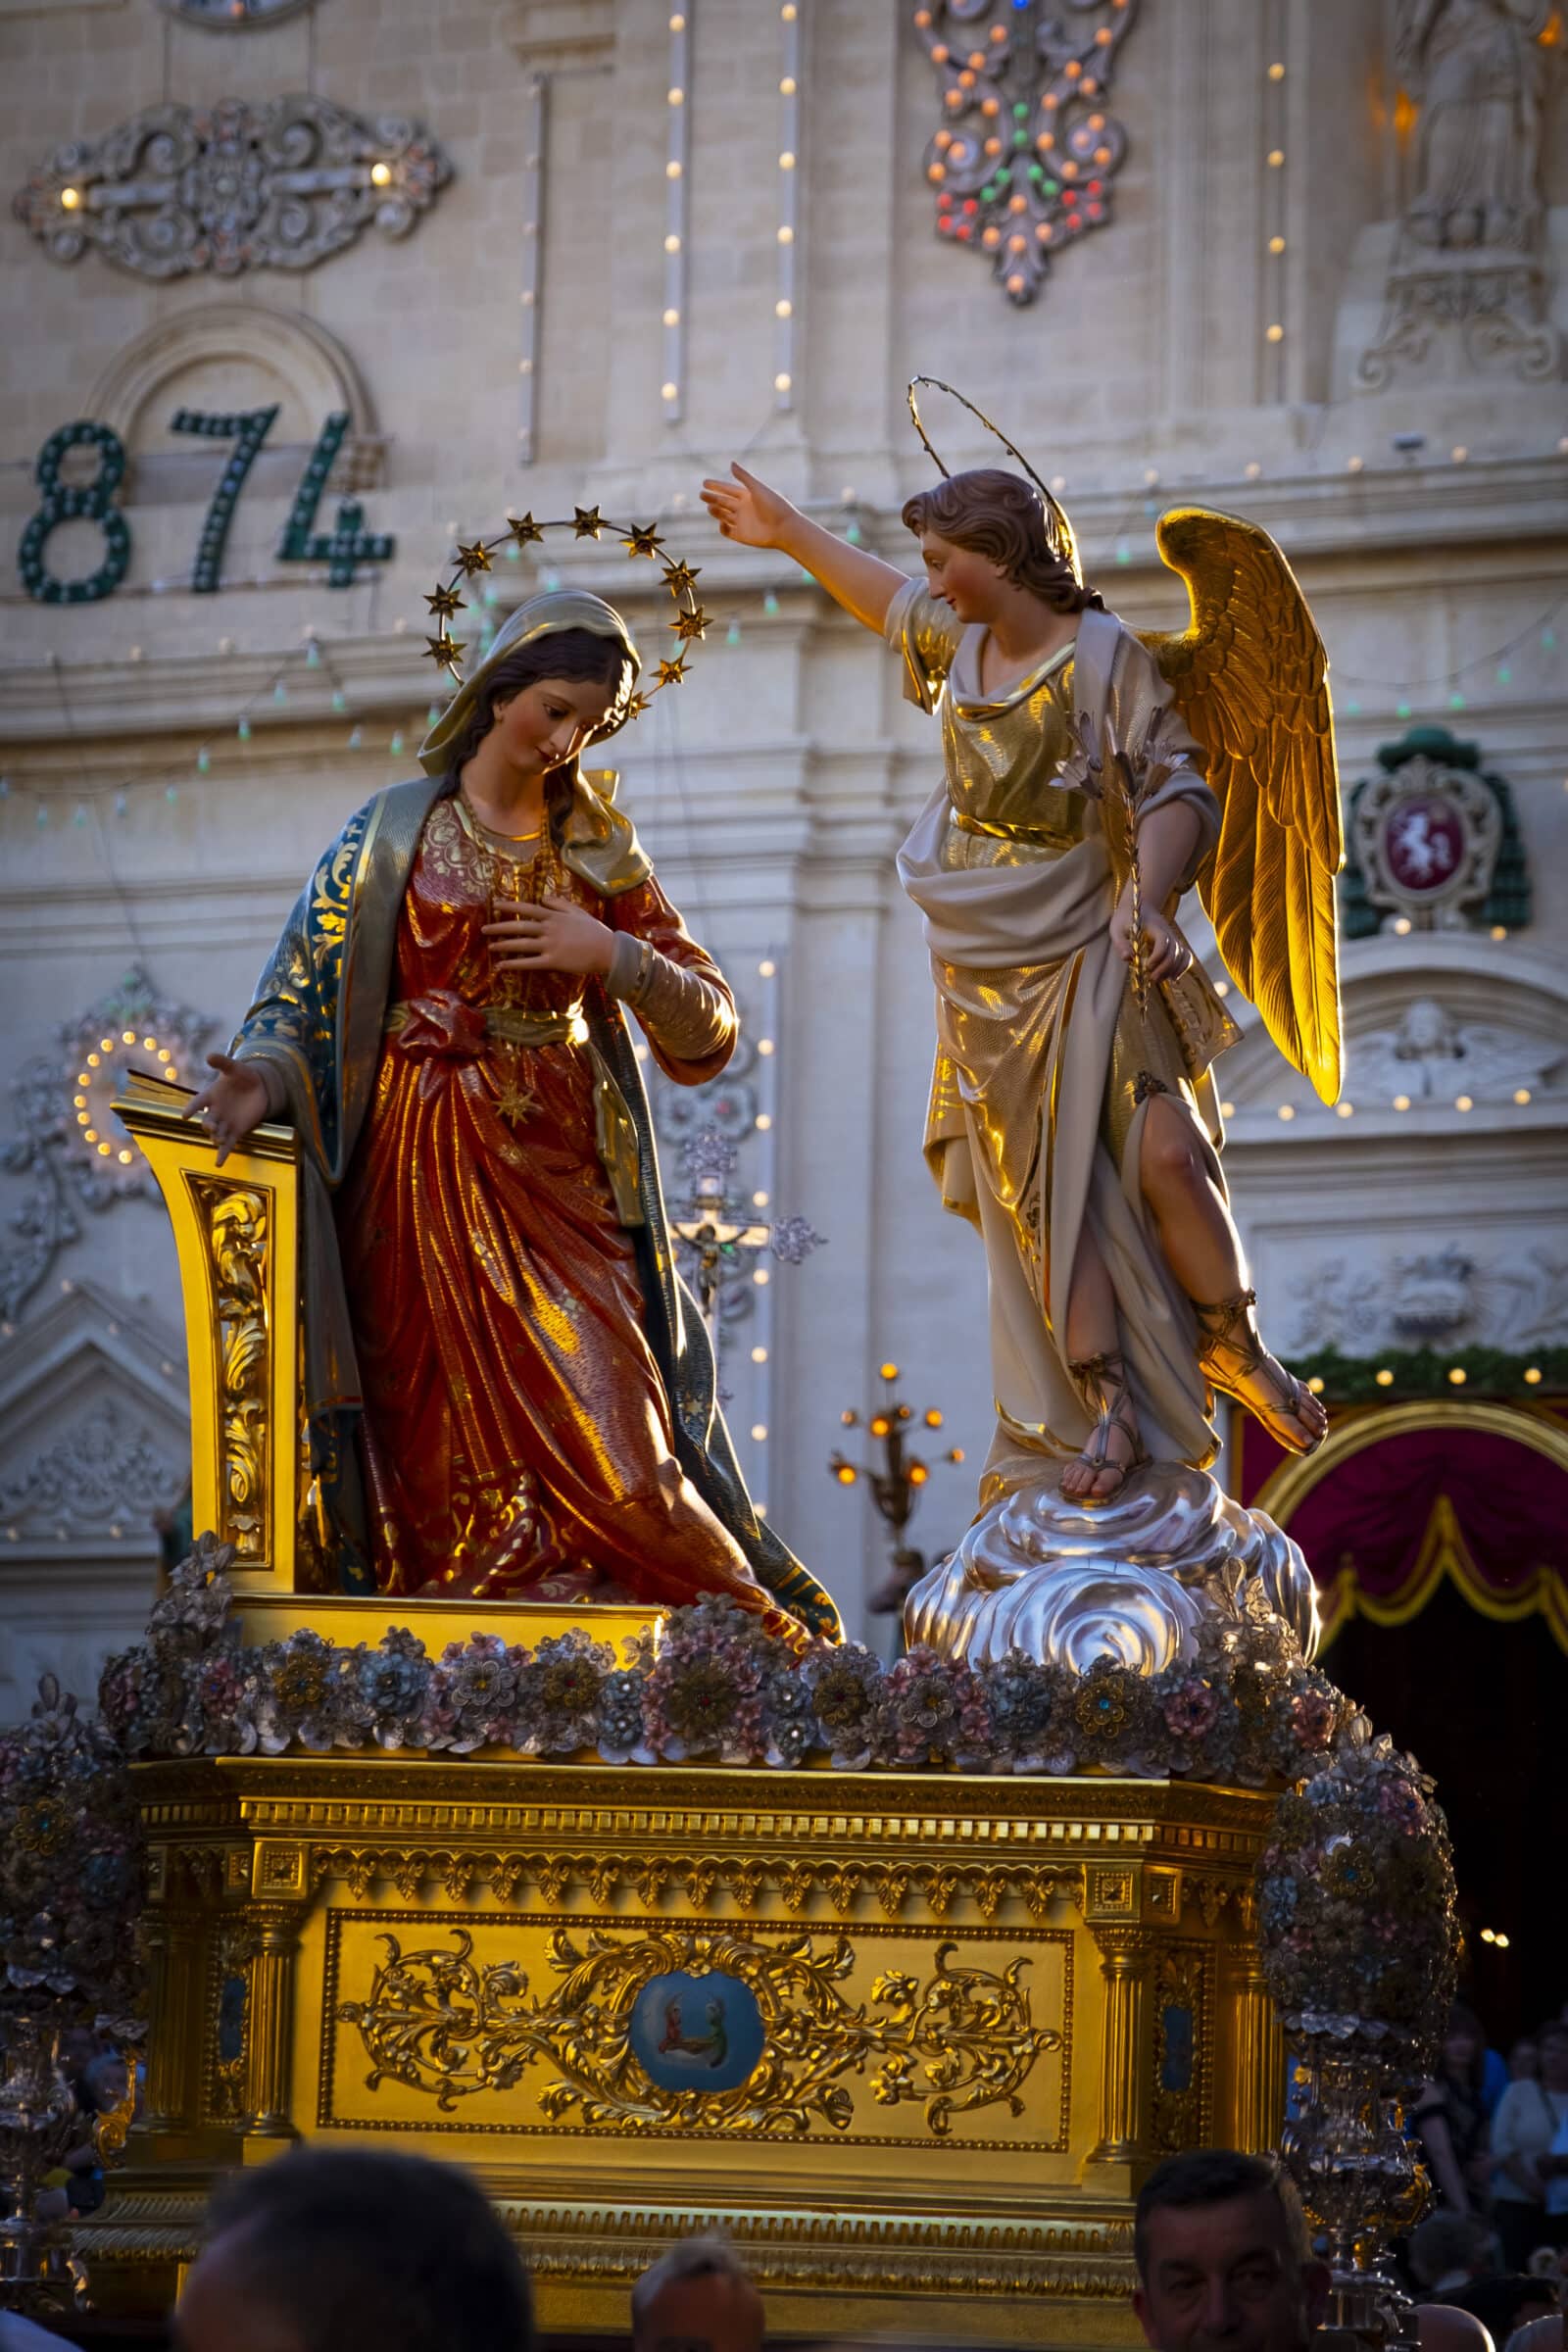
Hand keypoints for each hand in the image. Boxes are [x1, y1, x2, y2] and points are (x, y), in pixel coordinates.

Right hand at [182, 1051, 270, 1166]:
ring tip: (218, 1139)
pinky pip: (228, 1145)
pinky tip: (219, 1164)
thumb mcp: (235, 1068)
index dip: (192, 1108)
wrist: (260, 1088)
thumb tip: (209, 1055)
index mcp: (210, 1095)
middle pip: (207, 1121)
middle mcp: (214, 1111)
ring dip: (216, 1137)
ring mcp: (224, 1123)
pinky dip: (223, 1154)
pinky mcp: (236, 1132)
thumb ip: (223, 1063)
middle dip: (208, 1125)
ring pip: (217, 1133)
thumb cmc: (243, 1076)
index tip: (185, 1115)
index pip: (197, 1102)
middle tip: (210, 1127)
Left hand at [484, 892, 613, 977]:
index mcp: (554, 916)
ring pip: (521, 944)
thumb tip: (543, 899)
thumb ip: (559, 904)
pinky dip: (513, 964)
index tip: (495, 905)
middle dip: (499, 927)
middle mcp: (549, 929)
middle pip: (519, 926)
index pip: (527, 908)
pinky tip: (501, 966)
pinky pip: (529, 963)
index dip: (510, 906)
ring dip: (503, 945)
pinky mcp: (553, 961)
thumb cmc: (595, 931)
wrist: (608, 950)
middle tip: (484, 929)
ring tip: (489, 946)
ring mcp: (550, 945)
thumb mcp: (578, 911)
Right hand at [699, 462, 795, 549]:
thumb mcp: (758, 488)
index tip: (704, 482)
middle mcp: (744, 509)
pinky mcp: (742, 536)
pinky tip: (721, 522)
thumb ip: (744, 477)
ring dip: (715, 511)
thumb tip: (731, 463)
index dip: (716, 486)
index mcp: (748, 496)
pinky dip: (722, 527)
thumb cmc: (774, 505)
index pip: (728, 490)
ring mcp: (742, 522)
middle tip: (701, 494)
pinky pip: (727, 531)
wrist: (784, 528)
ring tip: (709, 507)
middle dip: (712, 498)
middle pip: (723, 502)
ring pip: (723, 516)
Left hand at [1110, 898, 1191, 985]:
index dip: (1158, 955)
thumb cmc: (1126, 918)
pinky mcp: (1174, 945)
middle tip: (1152, 978)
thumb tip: (1126, 958)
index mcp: (1153, 927)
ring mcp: (1173, 938)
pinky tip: (1171, 978)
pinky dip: (1182, 968)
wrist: (1139, 906)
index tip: (1147, 966)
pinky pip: (1185, 956)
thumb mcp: (1117, 928)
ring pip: (1182, 955)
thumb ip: (1121, 943)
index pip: (1163, 940)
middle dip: (1165, 968)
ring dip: (1173, 970)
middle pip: (1174, 951)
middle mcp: (1167, 932)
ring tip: (1159, 979)